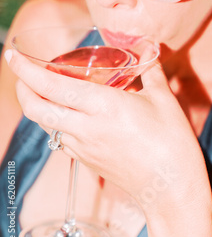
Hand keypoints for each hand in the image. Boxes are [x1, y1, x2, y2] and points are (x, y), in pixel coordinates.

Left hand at [5, 49, 208, 212]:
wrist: (171, 189)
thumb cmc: (171, 143)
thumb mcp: (163, 100)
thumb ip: (151, 70)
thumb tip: (148, 47)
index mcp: (102, 106)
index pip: (52, 86)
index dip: (27, 70)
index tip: (13, 55)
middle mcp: (85, 127)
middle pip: (36, 109)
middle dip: (22, 88)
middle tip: (23, 72)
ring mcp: (82, 147)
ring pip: (45, 125)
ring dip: (37, 106)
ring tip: (44, 90)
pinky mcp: (86, 161)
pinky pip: (59, 139)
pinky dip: (53, 123)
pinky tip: (68, 115)